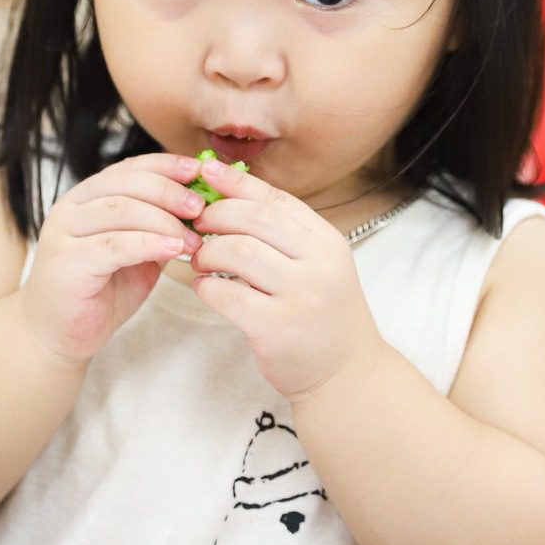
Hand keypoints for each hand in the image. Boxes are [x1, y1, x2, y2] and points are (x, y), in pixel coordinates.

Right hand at [20, 153, 205, 367]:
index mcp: (86, 197)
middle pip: (126, 183)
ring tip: (194, 240)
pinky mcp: (67, 262)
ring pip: (121, 210)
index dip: (166, 165)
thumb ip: (157, 228)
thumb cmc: (99, 292)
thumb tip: (200, 207)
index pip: (129, 168)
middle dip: (170, 192)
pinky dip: (149, 244)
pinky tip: (173, 249)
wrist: (58, 334)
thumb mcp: (136, 253)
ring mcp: (64, 233)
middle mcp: (70, 207)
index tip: (199, 170)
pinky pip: (114, 245)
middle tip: (201, 209)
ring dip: (165, 221)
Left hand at [188, 159, 383, 398]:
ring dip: (208, 252)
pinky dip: (206, 287)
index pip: (275, 199)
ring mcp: (300, 296)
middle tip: (197, 226)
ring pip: (238, 251)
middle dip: (216, 216)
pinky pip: (227, 295)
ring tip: (200, 261)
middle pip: (254, 218)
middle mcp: (318, 264)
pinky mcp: (277, 328)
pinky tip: (205, 288)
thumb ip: (284, 235)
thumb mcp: (317, 266)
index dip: (236, 182)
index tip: (206, 170)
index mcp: (326, 242)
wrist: (346, 374)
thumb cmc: (323, 315)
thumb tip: (231, 196)